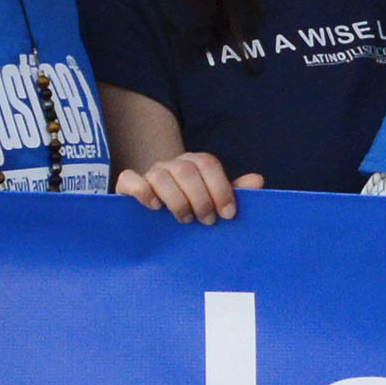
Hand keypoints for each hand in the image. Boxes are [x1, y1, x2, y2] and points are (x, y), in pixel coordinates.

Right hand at [117, 153, 259, 224]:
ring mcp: (150, 173)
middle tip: (207, 221)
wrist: (161, 221)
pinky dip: (142, 191)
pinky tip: (154, 207)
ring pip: (160, 175)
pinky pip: (130, 179)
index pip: (208, 163)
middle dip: (200, 198)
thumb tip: (257, 180)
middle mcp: (172, 164)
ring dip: (176, 200)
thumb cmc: (196, 210)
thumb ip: (236, 192)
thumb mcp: (216, 203)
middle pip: (186, 170)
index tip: (228, 214)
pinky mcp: (128, 185)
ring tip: (185, 219)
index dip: (220, 188)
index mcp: (195, 164)